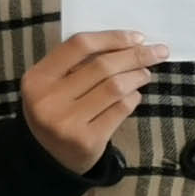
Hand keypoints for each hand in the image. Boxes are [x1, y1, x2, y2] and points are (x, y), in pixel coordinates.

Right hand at [20, 30, 164, 173]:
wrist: (48, 158)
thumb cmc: (56, 110)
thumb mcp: (53, 84)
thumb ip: (78, 63)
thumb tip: (127, 44)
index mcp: (37, 78)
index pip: (79, 45)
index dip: (112, 38)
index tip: (137, 37)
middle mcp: (49, 99)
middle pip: (102, 66)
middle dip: (135, 56)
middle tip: (156, 52)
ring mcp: (68, 122)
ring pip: (115, 87)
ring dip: (137, 76)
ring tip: (145, 73)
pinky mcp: (88, 140)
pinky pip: (120, 110)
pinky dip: (133, 98)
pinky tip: (133, 95)